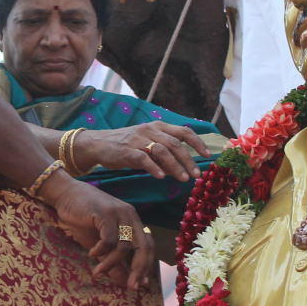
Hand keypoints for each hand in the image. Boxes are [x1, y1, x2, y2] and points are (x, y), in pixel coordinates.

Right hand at [38, 173, 155, 289]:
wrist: (66, 194)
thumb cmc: (83, 219)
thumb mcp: (100, 245)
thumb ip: (113, 262)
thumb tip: (124, 282)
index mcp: (133, 222)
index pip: (147, 246)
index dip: (146, 266)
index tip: (139, 284)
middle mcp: (130, 216)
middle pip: (144, 246)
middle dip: (139, 269)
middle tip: (131, 286)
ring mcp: (119, 213)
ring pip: (124, 246)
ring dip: (111, 263)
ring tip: (98, 271)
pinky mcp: (105, 213)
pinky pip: (109, 239)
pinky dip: (101, 250)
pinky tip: (92, 253)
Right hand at [73, 123, 208, 181]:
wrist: (98, 144)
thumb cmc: (126, 146)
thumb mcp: (148, 145)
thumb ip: (165, 155)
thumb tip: (182, 168)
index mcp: (158, 127)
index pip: (184, 132)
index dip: (198, 143)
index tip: (208, 156)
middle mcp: (150, 130)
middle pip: (175, 144)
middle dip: (189, 160)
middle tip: (196, 175)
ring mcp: (138, 139)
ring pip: (162, 151)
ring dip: (175, 166)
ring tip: (183, 179)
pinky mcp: (126, 150)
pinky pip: (144, 159)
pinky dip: (154, 168)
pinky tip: (161, 177)